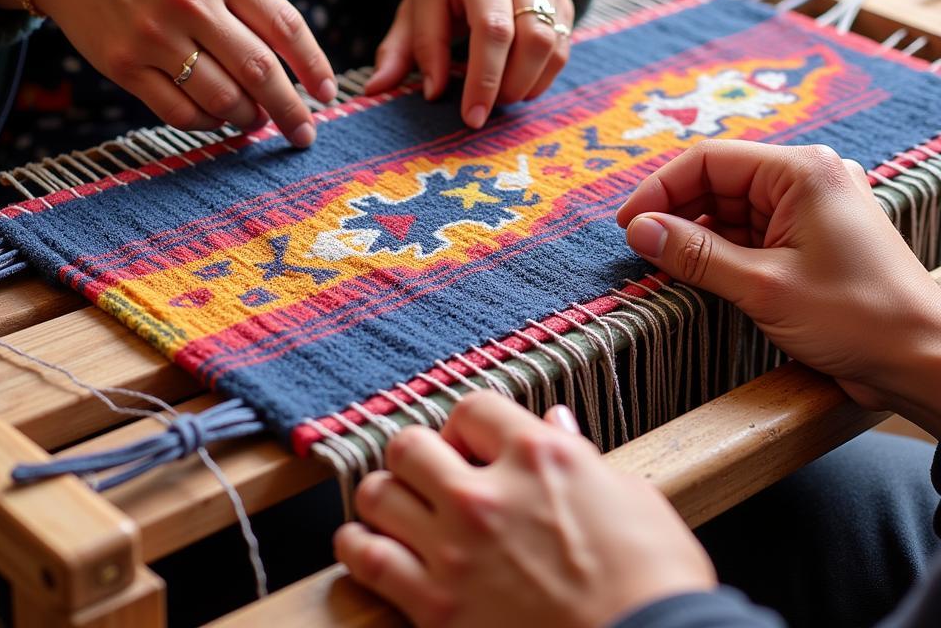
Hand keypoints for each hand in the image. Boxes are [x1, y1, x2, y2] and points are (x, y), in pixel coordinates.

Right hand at [0, 0, 336, 144]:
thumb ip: (246, 0)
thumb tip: (289, 65)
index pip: (286, 27)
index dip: (314, 67)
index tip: (328, 95)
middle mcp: (190, 0)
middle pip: (261, 72)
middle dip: (291, 110)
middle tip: (304, 134)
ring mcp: (153, 35)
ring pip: (222, 100)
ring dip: (247, 119)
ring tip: (253, 121)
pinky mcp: (122, 64)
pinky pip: (179, 112)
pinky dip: (206, 124)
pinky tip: (215, 119)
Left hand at [334, 392, 714, 627]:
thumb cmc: (654, 581)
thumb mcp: (631, 497)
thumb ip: (581, 455)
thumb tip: (554, 422)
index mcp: (538, 456)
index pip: (472, 407)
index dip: (469, 424)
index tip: (473, 443)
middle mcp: (486, 494)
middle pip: (409, 444)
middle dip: (418, 454)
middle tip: (433, 474)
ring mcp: (456, 550)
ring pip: (378, 493)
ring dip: (385, 495)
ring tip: (399, 507)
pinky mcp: (436, 606)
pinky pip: (368, 559)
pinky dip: (358, 545)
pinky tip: (366, 542)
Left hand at [364, 0, 572, 127]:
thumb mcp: (417, 1)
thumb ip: (398, 47)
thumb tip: (377, 90)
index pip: (490, 29)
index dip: (482, 79)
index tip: (469, 117)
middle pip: (530, 38)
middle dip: (507, 86)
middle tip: (482, 112)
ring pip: (552, 46)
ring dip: (526, 84)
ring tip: (498, 98)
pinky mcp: (567, 3)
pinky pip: (563, 50)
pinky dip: (540, 79)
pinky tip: (516, 85)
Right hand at [617, 140, 940, 434]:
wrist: (923, 361)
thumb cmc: (859, 318)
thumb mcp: (764, 286)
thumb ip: (696, 253)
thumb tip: (639, 231)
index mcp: (802, 171)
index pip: (710, 160)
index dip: (661, 189)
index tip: (628, 224)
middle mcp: (806, 180)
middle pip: (718, 182)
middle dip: (676, 213)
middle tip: (640, 249)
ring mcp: (809, 210)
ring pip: (730, 210)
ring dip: (695, 236)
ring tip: (662, 265)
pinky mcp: (808, 240)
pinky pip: (749, 234)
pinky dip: (719, 252)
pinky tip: (695, 273)